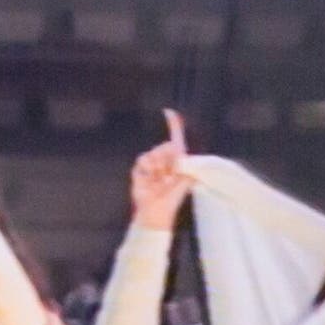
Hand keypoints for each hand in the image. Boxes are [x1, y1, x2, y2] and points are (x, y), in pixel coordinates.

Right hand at [129, 110, 190, 233]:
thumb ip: (185, 165)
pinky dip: (147, 167)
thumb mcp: (184, 182)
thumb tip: (176, 147)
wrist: (156, 212)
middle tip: (170, 173)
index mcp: (177, 163)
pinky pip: (143, 159)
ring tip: (160, 178)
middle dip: (168, 157)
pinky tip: (150, 176)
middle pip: (165, 147)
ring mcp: (152, 165)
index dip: (174, 127)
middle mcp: (164, 162)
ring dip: (158, 165)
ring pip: (154, 152)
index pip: (176, 142)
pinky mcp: (140, 169)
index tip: (170, 113)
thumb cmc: (172, 200)